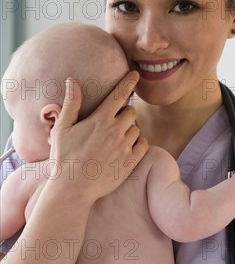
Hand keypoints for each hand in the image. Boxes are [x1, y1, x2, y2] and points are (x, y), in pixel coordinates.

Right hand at [48, 72, 147, 202]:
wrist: (73, 189)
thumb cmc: (64, 158)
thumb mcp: (62, 129)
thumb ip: (71, 104)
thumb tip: (72, 80)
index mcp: (100, 120)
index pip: (119, 94)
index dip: (129, 82)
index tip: (135, 74)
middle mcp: (115, 132)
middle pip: (131, 112)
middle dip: (124, 113)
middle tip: (113, 122)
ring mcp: (124, 148)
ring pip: (137, 129)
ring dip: (130, 129)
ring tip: (116, 138)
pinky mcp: (130, 163)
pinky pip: (143, 145)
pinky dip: (138, 143)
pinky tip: (126, 147)